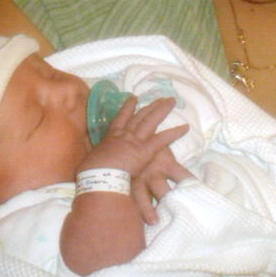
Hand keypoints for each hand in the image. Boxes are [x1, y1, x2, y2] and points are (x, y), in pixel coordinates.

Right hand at [76, 97, 192, 221]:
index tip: (133, 98)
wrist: (98, 178)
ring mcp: (136, 141)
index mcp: (111, 138)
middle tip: (159, 98)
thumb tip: (92, 162)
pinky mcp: (146, 151)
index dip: (127, 108)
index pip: (120, 119)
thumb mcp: (90, 162)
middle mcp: (124, 135)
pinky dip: (175, 132)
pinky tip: (185, 127)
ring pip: (151, 121)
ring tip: (171, 101)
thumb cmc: (91, 173)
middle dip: (149, 106)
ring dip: (162, 110)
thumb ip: (95, 158)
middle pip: (139, 116)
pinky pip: (163, 139)